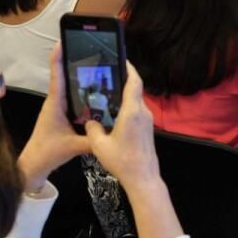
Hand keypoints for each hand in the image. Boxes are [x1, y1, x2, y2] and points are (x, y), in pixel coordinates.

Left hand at [16, 45, 90, 192]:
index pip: (57, 75)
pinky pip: (75, 99)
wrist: (35, 165)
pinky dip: (84, 93)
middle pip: (66, 76)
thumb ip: (93, 140)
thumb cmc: (48, 152)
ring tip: (100, 67)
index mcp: (55, 103)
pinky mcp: (64, 115)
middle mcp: (57, 101)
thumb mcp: (72, 147)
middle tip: (93, 50)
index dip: (59, 56)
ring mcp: (60, 108)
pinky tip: (99, 93)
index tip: (63, 40)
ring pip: (72, 88)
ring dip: (82, 77)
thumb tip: (114, 132)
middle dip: (76, 61)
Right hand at [84, 60, 161, 195]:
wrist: (143, 178)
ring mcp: (147, 120)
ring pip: (135, 101)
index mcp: (132, 111)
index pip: (134, 82)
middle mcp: (142, 112)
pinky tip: (113, 112)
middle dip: (123, 79)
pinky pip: (136, 111)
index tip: (120, 58)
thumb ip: (92, 129)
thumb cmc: (123, 161)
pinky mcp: (147, 129)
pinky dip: (126, 106)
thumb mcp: (100, 145)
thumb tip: (90, 121)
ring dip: (124, 94)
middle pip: (135, 89)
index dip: (128, 68)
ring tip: (106, 92)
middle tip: (106, 74)